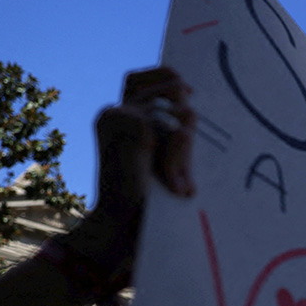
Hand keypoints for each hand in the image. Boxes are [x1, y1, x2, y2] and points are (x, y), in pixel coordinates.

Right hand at [93, 67, 195, 228]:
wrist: (118, 228)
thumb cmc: (141, 200)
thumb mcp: (158, 159)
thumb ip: (167, 133)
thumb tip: (190, 106)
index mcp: (117, 117)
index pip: (139, 78)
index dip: (166, 77)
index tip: (190, 93)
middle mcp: (115, 112)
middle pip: (170, 86)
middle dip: (187, 117)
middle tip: (187, 154)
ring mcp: (120, 116)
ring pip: (179, 110)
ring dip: (186, 145)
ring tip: (179, 180)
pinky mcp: (131, 127)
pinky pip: (176, 131)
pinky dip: (180, 159)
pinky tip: (175, 185)